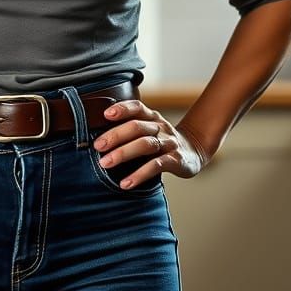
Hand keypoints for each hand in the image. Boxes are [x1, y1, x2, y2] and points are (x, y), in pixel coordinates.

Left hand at [92, 99, 209, 186]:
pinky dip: (140, 174)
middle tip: (98, 146)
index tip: (105, 114)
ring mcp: (169, 143)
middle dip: (115, 135)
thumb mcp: (148, 129)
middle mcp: (160, 127)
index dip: (122, 109)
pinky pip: (157, 165)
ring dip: (123, 153)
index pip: (137, 107)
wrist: (193, 151)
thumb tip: (96, 137)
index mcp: (152, 117)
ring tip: (105, 163)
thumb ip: (129, 129)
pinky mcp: (176, 160)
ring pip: (146, 144)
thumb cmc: (161, 141)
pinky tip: (126, 183)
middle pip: (137, 126)